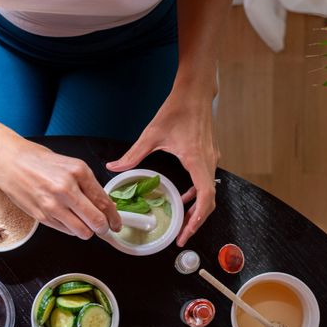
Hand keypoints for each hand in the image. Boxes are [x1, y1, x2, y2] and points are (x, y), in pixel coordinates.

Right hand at [0, 136, 121, 238]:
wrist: (9, 161)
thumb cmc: (38, 161)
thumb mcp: (69, 165)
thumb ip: (87, 185)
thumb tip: (104, 206)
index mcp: (78, 172)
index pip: (104, 202)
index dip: (113, 217)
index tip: (116, 223)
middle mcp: (67, 188)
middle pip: (96, 221)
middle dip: (103, 228)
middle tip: (103, 228)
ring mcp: (53, 204)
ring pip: (82, 231)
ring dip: (86, 231)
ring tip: (83, 224)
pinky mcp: (42, 216)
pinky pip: (66, 231)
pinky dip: (71, 229)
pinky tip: (66, 219)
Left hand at [106, 90, 219, 246]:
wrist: (195, 91)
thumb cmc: (178, 109)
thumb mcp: (152, 133)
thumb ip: (133, 154)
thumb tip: (114, 167)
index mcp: (197, 160)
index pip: (205, 197)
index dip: (197, 219)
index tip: (186, 232)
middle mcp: (209, 162)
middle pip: (209, 201)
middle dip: (196, 221)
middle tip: (181, 235)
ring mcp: (212, 159)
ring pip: (209, 192)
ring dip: (197, 208)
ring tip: (182, 221)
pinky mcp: (210, 156)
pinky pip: (207, 181)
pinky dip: (197, 194)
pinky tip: (184, 197)